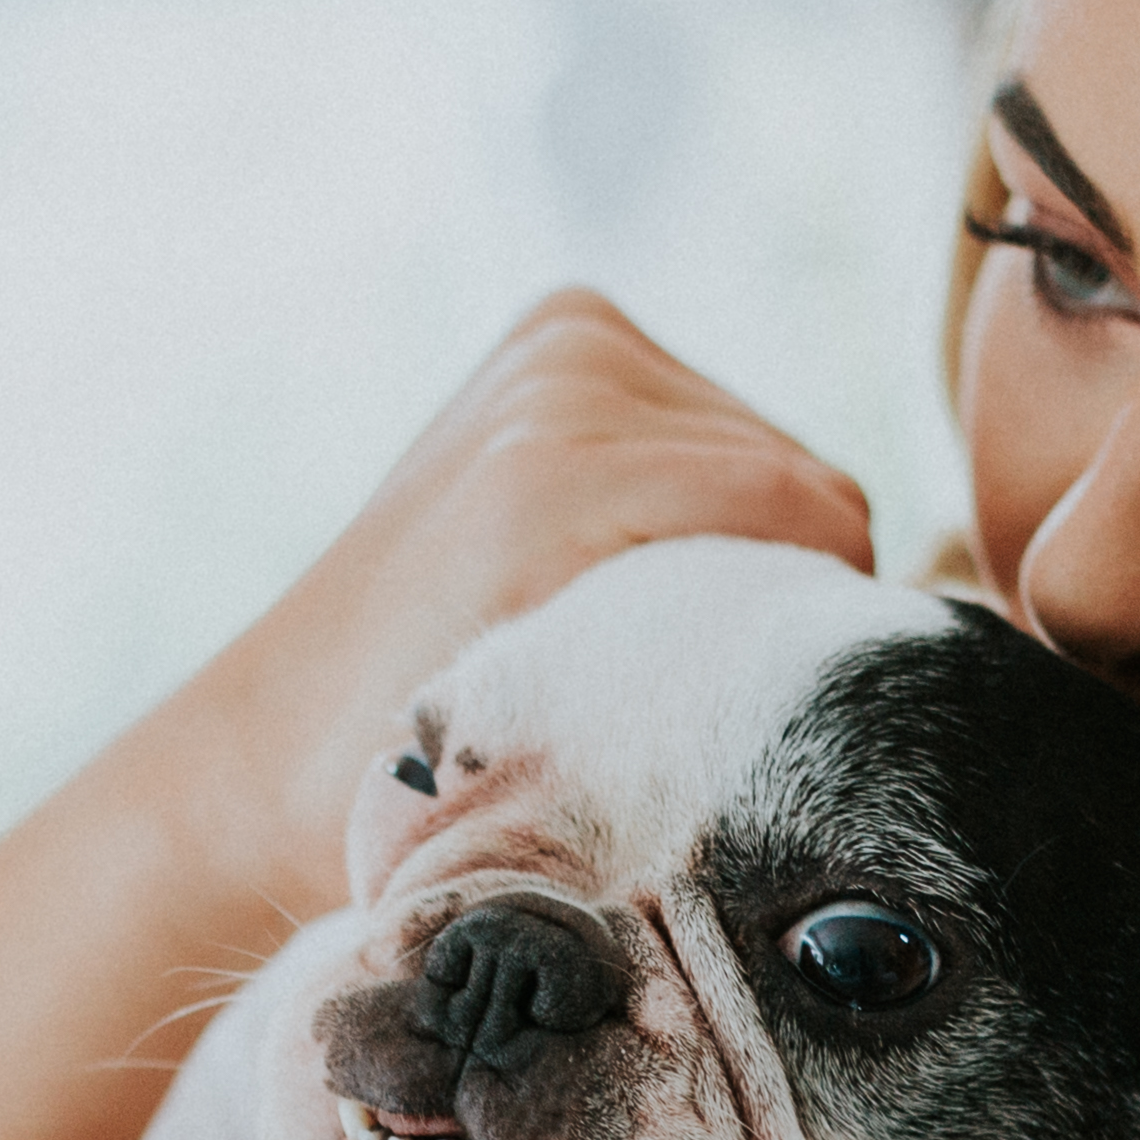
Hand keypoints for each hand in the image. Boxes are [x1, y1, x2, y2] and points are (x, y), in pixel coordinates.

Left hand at [168, 289, 870, 919]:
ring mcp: (554, 345)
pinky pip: (711, 415)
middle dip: (774, 584)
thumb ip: (716, 715)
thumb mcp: (575, 793)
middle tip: (693, 689)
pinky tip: (630, 563)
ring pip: (766, 450)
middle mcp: (557, 385)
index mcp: (555, 483)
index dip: (820, 629)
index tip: (770, 718)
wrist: (262, 755)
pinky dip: (700, 493)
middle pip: (800, 479)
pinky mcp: (556, 335)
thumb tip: (877, 699)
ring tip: (650, 634)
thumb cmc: (423, 804)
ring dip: (736, 543)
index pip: (818, 517)